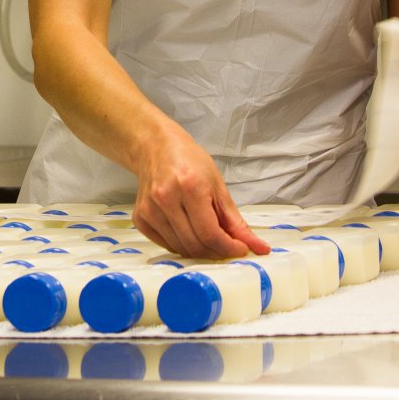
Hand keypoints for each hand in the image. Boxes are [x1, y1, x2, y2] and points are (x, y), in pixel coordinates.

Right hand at [130, 127, 269, 258]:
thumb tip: (258, 247)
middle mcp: (166, 199)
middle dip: (216, 252)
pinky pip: (166, 244)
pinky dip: (181, 245)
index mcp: (190, 187)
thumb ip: (236, 221)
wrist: (156, 148)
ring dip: (200, 250)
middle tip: (227, 246)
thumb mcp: (218, 186)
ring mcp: (150, 210)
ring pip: (180, 248)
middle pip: (195, 245)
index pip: (210, 233)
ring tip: (208, 236)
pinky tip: (188, 231)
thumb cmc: (189, 161)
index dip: (228, 248)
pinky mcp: (140, 218)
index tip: (241, 250)